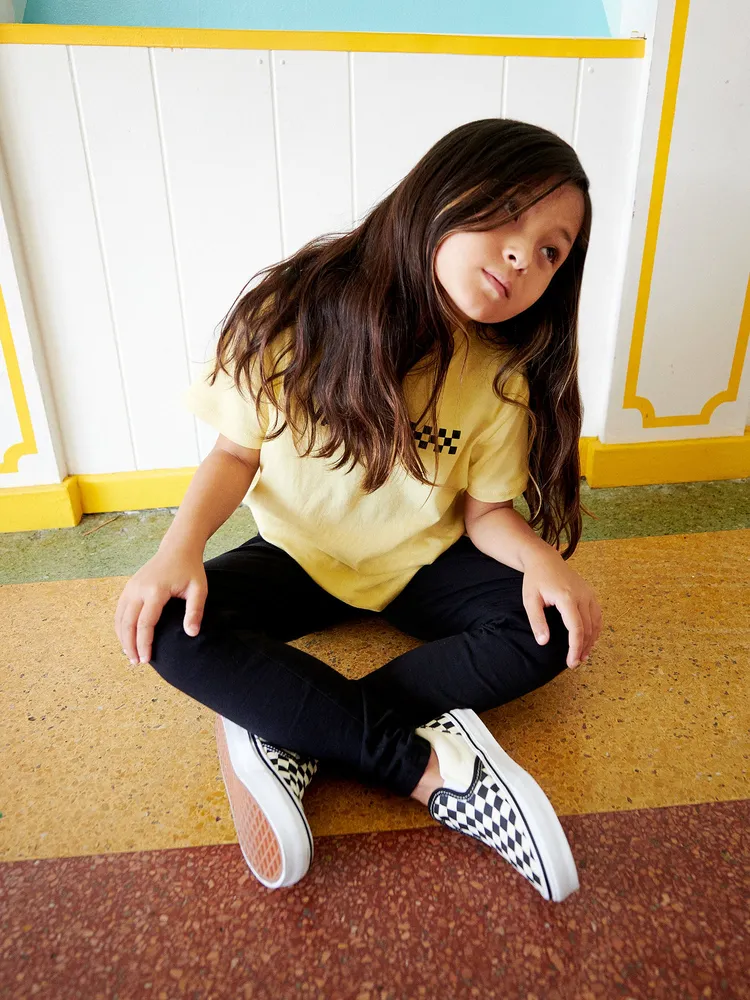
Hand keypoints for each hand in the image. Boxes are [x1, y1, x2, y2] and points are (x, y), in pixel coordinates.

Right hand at [114, 547, 207, 664]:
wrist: (177, 548)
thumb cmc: (190, 570)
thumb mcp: (199, 589)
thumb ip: (195, 611)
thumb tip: (191, 634)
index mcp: (155, 590)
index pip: (145, 623)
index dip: (144, 643)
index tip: (148, 660)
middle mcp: (138, 589)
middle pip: (127, 623)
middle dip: (130, 645)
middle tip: (137, 663)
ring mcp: (130, 587)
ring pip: (120, 618)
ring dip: (123, 638)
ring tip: (130, 656)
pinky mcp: (128, 587)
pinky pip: (120, 611)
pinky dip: (120, 627)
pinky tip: (126, 640)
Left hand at [521, 551, 601, 667]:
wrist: (545, 559)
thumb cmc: (535, 579)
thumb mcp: (530, 599)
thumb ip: (537, 621)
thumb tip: (544, 642)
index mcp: (567, 597)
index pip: (576, 628)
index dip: (575, 648)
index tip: (571, 662)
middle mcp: (582, 595)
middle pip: (588, 628)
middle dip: (583, 648)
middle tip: (574, 663)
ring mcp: (589, 594)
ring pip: (596, 623)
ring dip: (591, 641)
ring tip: (582, 656)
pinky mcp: (590, 593)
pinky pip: (597, 615)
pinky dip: (596, 630)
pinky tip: (590, 640)